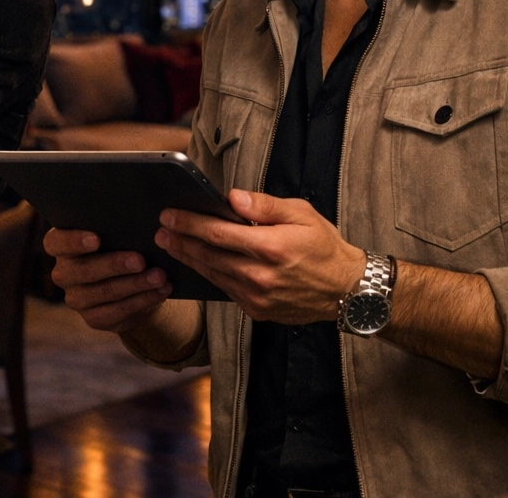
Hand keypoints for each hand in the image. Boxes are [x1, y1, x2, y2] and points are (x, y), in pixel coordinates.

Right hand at [44, 228, 171, 332]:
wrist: (127, 280)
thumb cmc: (118, 245)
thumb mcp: (114, 233)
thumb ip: (115, 227)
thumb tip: (137, 220)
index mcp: (61, 246)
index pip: (56, 243)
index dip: (73, 241)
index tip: (96, 239)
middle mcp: (63, 273)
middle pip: (83, 270)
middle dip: (114, 265)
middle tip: (141, 260)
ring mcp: (76, 299)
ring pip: (104, 292)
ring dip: (135, 284)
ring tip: (159, 276)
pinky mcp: (93, 318)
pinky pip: (118, 311)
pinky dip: (143, 300)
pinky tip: (160, 292)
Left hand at [155, 189, 365, 324]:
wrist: (347, 290)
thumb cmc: (324, 246)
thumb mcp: (301, 214)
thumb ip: (264, 206)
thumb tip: (232, 197)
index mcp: (272, 247)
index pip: (219, 233)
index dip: (190, 223)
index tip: (169, 214)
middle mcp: (261, 275)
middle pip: (209, 256)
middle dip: (181, 241)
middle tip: (160, 229)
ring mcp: (258, 297)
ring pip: (213, 274)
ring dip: (188, 258)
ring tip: (170, 244)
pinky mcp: (257, 310)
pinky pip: (225, 289)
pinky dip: (208, 275)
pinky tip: (196, 263)